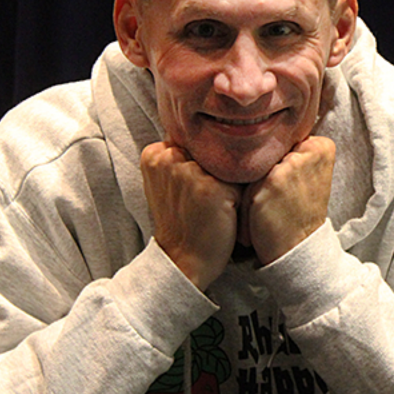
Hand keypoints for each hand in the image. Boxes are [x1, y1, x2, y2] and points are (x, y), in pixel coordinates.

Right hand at [141, 141, 241, 289]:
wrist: (182, 260)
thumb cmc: (180, 221)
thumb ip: (178, 157)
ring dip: (229, 183)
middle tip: (203, 201)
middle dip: (215, 171)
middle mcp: (169, 157)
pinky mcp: (212, 187)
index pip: (193, 141)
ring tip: (215, 207)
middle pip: (211, 151)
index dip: (200, 165)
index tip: (191, 189)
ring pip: (227, 165)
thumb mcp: (166, 183)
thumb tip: (211, 132)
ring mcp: (190, 171)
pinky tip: (225, 213)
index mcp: (154, 153)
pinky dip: (239, 198)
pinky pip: (240, 181)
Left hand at [238, 136, 333, 264]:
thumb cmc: (296, 213)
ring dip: (250, 189)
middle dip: (261, 177)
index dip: (274, 167)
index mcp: (322, 145)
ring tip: (264, 209)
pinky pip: (246, 182)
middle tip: (273, 203)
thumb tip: (256, 132)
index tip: (284, 191)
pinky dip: (245, 201)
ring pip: (254, 166)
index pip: (281, 142)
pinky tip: (256, 215)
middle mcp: (311, 148)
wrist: (297, 249)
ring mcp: (292, 162)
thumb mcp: (305, 177)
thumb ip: (292, 152)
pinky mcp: (273, 178)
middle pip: (267, 152)